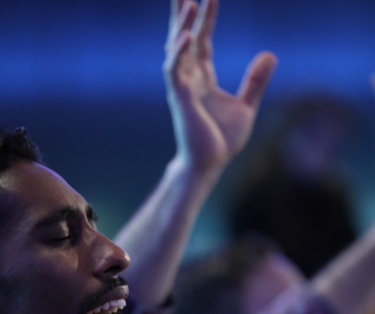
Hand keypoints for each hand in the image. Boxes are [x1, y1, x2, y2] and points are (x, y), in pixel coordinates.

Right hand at [165, 0, 276, 173]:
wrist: (209, 166)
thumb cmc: (221, 141)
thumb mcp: (246, 107)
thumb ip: (255, 82)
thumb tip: (269, 54)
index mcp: (203, 80)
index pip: (203, 42)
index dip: (206, 19)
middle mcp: (190, 80)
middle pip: (183, 39)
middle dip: (183, 14)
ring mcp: (182, 88)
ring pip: (177, 50)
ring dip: (181, 26)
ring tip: (188, 2)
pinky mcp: (180, 99)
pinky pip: (175, 70)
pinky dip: (179, 52)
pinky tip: (186, 35)